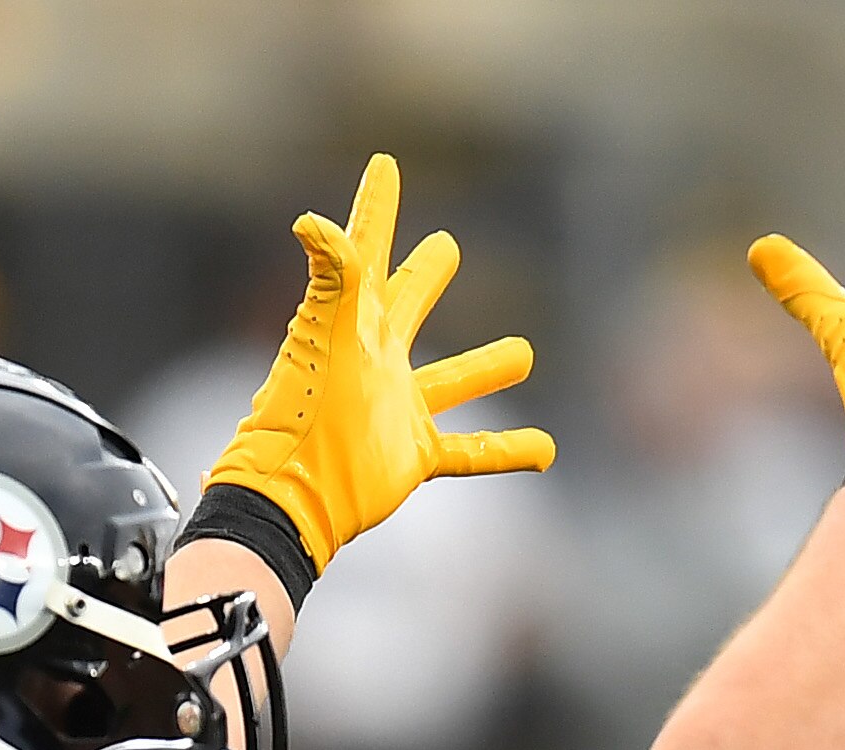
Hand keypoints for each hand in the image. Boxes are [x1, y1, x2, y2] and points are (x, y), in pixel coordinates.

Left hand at [204, 155, 555, 575]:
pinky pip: (473, 450)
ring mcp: (399, 407)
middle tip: (445, 247)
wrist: (297, 491)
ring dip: (487, 367)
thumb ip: (331, 276)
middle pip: (408, 305)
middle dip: (424, 276)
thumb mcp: (324, 333)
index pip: (368, 250)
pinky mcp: (414, 452)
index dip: (379, 207)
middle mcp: (378, 359)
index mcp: (355, 320)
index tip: (385, 165)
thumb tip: (312, 222)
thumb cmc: (305, 410)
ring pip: (453, 379)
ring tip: (523, 351)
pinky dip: (509, 450)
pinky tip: (546, 449)